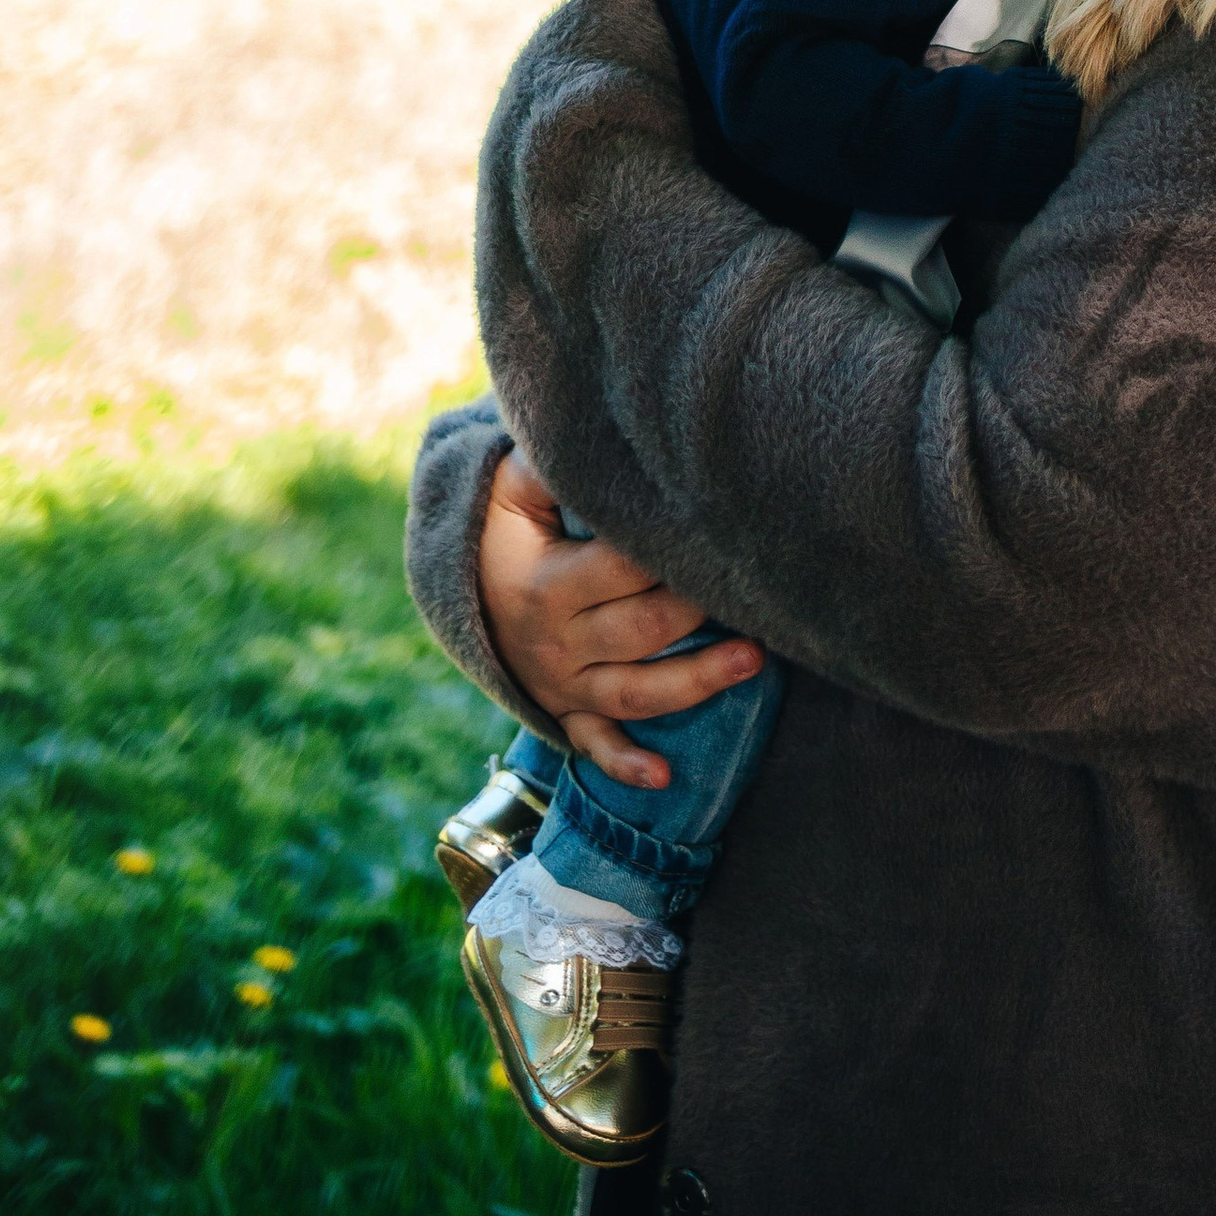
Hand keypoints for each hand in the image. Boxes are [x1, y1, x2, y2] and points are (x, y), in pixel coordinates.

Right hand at [475, 447, 765, 788]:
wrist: (461, 589)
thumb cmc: (506, 525)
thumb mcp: (512, 488)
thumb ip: (549, 465)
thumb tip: (586, 437)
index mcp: (545, 583)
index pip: (620, 568)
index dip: (670, 552)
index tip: (717, 532)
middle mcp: (555, 641)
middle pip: (641, 630)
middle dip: (699, 612)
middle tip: (754, 591)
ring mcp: (562, 684)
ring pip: (636, 692)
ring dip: (697, 683)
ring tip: (754, 661)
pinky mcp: (567, 711)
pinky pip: (596, 744)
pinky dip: (626, 764)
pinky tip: (665, 777)